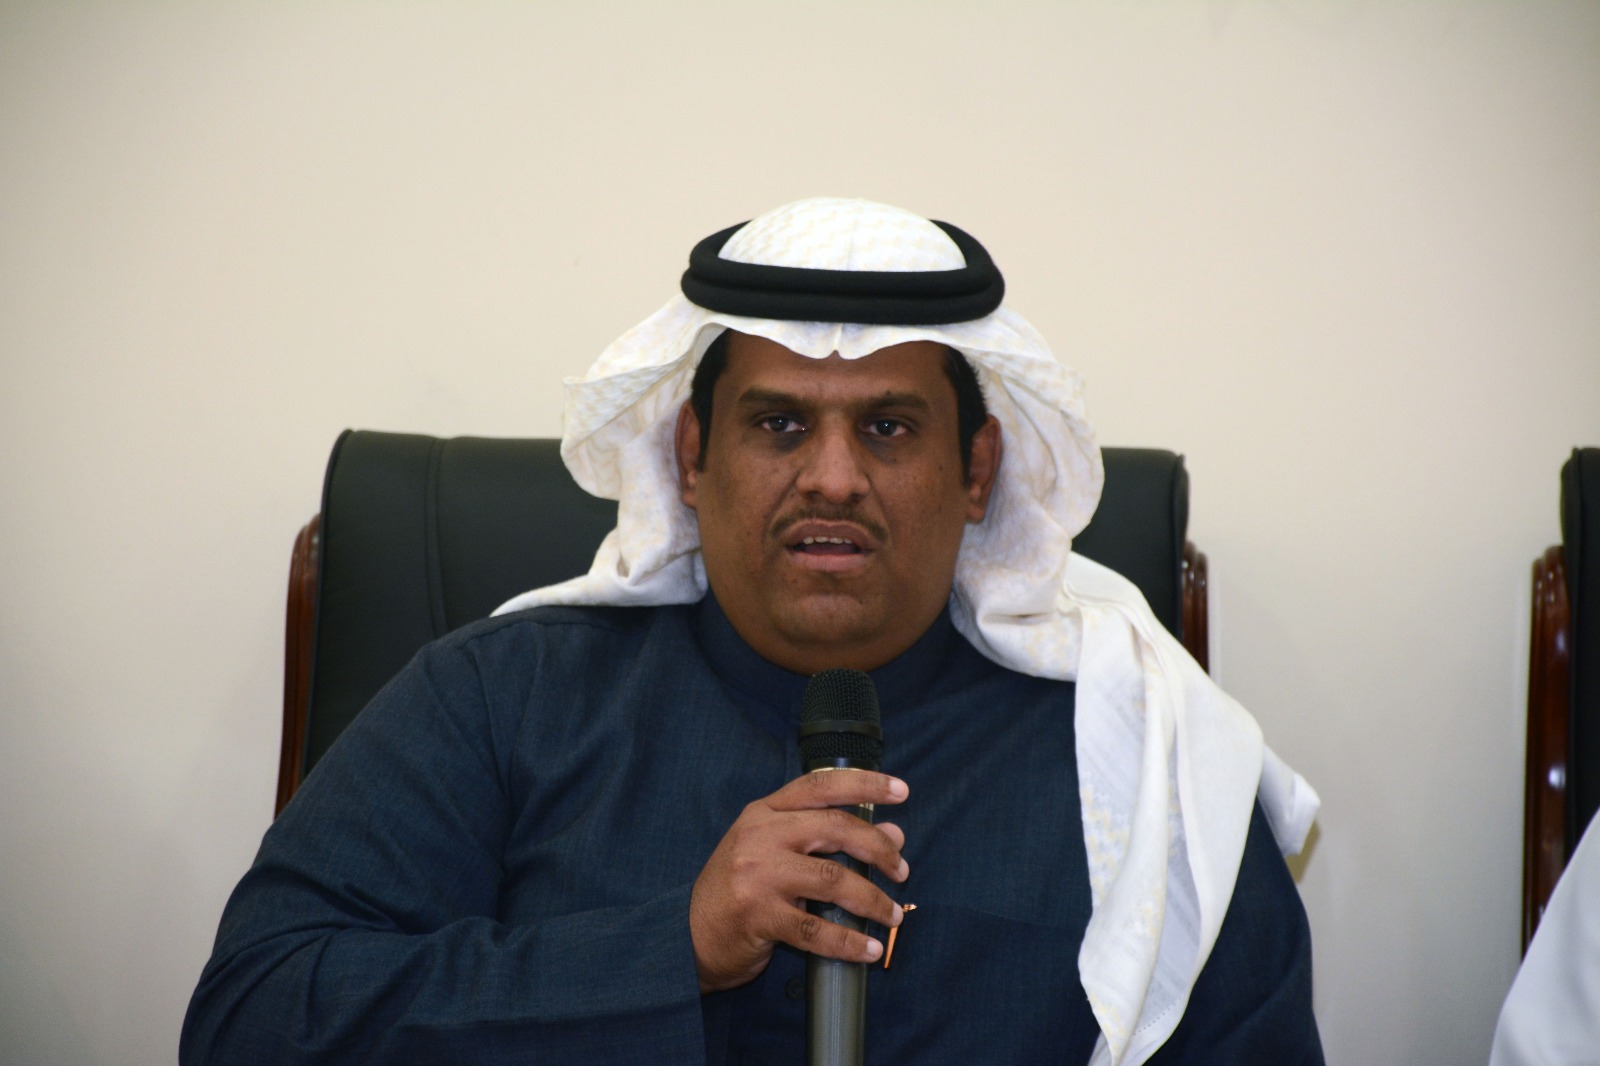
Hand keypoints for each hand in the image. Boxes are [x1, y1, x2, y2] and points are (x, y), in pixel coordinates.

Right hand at [689, 770, 909, 993]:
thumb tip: (894, 835)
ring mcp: (758, 875)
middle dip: (878, 849)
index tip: (901, 791)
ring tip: (892, 914)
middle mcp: (760, 836)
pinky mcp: (758, 915)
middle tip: (901, 870)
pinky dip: (848, 942)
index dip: (865, 784)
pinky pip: (816, 929)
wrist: (688, 935)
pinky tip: (867, 950)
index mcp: (765, 813)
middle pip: (834, 828)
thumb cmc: (739, 890)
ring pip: (832, 879)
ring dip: (872, 899)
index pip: (821, 785)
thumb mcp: (777, 852)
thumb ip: (829, 839)